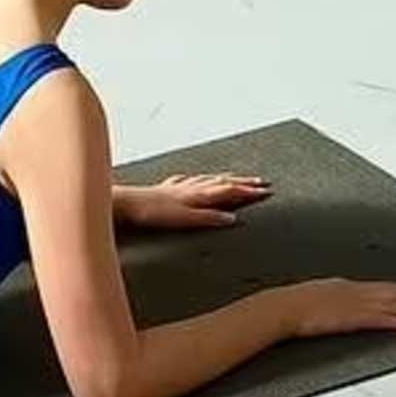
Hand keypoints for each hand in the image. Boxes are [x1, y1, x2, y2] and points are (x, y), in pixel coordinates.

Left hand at [116, 171, 268, 231]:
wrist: (129, 203)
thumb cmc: (155, 213)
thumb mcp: (185, 220)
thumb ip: (209, 218)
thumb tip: (233, 219)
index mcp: (200, 195)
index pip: (231, 191)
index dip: (249, 191)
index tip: (266, 191)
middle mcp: (194, 187)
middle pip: (224, 182)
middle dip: (244, 182)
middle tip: (261, 182)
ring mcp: (181, 186)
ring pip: (209, 179)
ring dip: (226, 178)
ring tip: (237, 177)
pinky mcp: (168, 188)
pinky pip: (190, 180)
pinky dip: (199, 179)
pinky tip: (195, 179)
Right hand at [269, 276, 395, 338]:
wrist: (283, 307)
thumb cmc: (296, 301)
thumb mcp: (320, 291)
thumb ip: (336, 294)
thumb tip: (342, 295)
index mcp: (349, 286)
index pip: (385, 287)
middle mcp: (356, 292)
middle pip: (394, 293)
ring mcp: (354, 305)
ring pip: (392, 305)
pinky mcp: (349, 320)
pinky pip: (377, 321)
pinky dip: (393, 321)